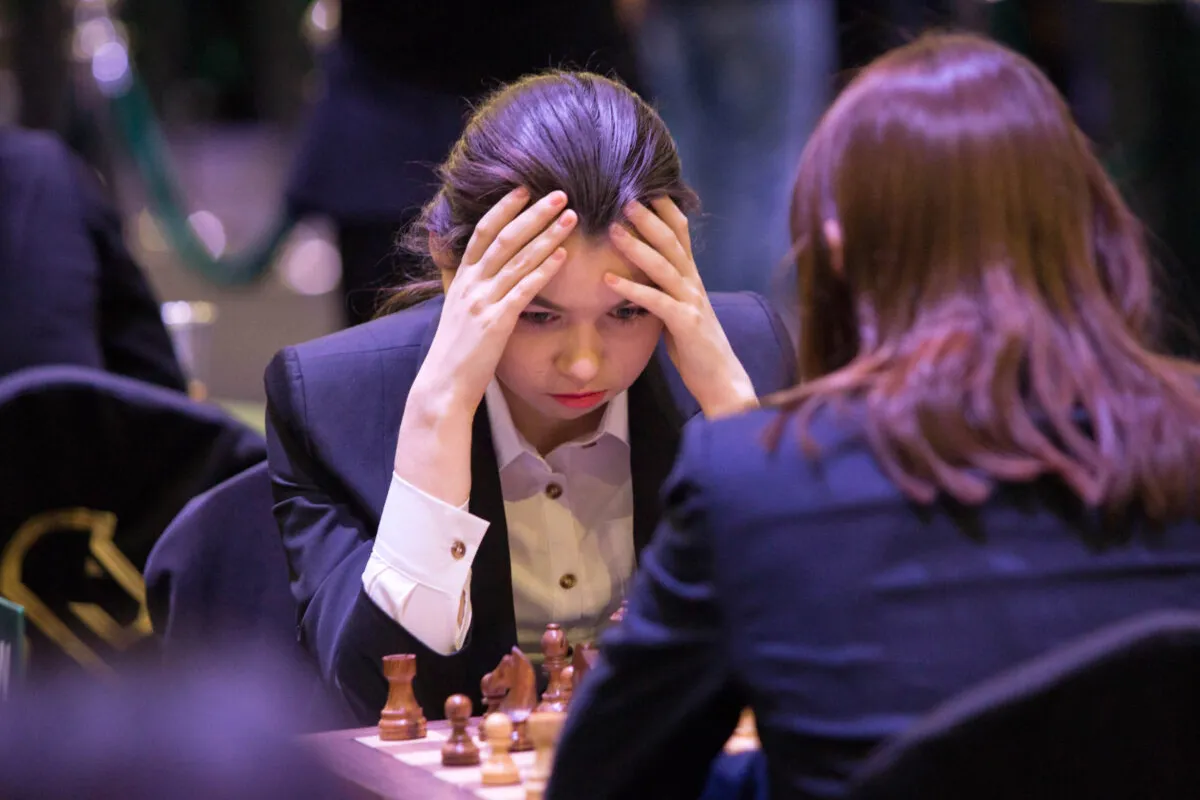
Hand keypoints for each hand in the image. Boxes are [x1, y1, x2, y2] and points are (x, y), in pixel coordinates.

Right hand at [395, 188, 576, 502]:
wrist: (443, 388)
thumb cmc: (455, 353)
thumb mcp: (456, 312)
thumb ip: (463, 285)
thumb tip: (465, 265)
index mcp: (461, 280)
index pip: (482, 232)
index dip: (504, 208)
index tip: (525, 189)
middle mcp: (470, 285)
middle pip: (503, 238)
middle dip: (533, 213)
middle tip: (559, 193)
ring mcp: (482, 302)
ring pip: (517, 258)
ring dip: (546, 234)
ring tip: (570, 215)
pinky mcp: (496, 323)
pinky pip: (524, 290)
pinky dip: (544, 270)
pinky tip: (564, 255)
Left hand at [605, 198, 757, 418]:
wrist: (721, 379)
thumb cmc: (696, 347)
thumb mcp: (678, 310)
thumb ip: (664, 289)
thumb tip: (641, 274)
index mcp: (691, 277)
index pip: (680, 233)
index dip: (665, 209)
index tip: (644, 186)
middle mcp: (693, 283)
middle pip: (671, 242)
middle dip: (648, 217)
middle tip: (624, 196)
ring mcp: (691, 302)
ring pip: (664, 266)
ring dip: (637, 246)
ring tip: (613, 230)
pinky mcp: (686, 324)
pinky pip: (656, 302)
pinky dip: (632, 289)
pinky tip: (609, 279)